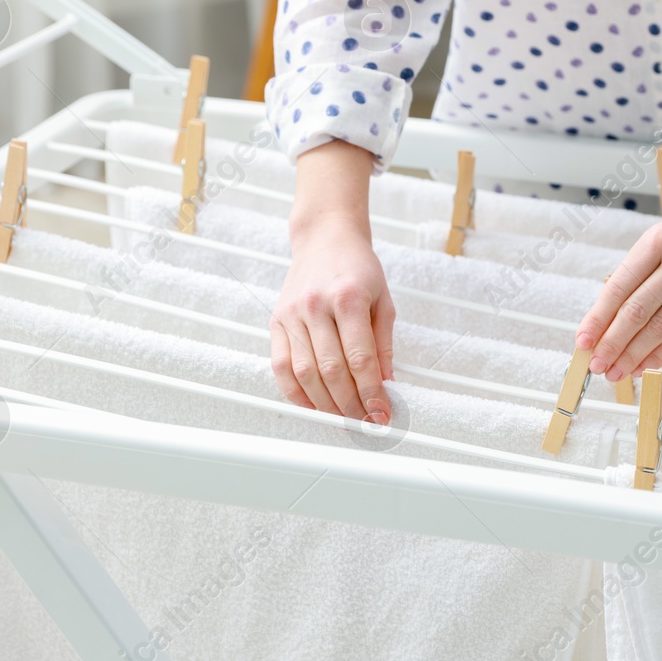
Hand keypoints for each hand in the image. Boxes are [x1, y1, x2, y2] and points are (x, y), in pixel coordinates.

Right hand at [270, 141, 393, 422]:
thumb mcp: (384, 300)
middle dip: (350, 404)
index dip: (371, 392)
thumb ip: (384, 344)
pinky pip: (280, 366)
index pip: (360, 358)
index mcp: (348, 298)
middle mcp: (316, 306)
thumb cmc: (359, 268)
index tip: (382, 413)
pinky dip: (296, 393)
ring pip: (304, 373)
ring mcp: (292, 314)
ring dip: (325, 404)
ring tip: (343, 418)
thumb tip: (386, 384)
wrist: (325, 238)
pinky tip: (313, 406)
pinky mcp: (275, 321)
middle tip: (365, 422)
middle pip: (331, 371)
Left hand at [575, 136, 661, 380]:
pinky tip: (644, 365)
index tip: (583, 341)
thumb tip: (606, 320)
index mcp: (657, 241)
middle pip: (637, 311)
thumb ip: (637, 274)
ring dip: (634, 355)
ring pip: (660, 327)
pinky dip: (661, 354)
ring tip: (616, 372)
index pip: (619, 287)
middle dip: (612, 343)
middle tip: (596, 365)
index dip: (598, 318)